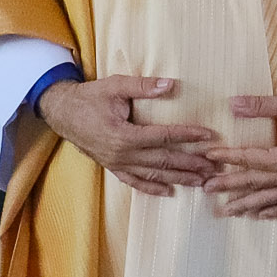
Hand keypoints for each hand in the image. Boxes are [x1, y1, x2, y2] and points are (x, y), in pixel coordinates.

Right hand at [37, 73, 219, 196]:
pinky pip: (135, 182)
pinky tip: (169, 192)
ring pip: (153, 175)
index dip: (188, 136)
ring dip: (179, 179)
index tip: (209, 136)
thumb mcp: (115, 85)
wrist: (62, 112)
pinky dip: (152, 188)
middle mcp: (122, 154)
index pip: (163, 137)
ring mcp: (116, 164)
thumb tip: (171, 84)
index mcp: (124, 135)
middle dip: (191, 164)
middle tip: (214, 167)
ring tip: (201, 182)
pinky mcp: (112, 167)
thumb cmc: (90, 97)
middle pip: (163, 161)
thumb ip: (143, 86)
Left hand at [203, 94, 276, 219]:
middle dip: (229, 187)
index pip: (249, 160)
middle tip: (206, 189)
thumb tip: (232, 103)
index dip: (227, 157)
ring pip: (270, 199)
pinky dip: (274, 211)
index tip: (208, 156)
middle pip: (255, 183)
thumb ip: (261, 106)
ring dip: (247, 206)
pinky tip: (260, 216)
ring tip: (227, 211)